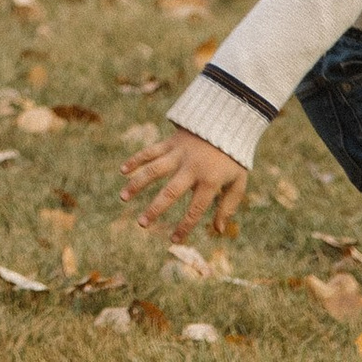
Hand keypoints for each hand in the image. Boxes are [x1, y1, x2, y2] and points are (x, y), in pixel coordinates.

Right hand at [121, 127, 248, 240]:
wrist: (228, 121)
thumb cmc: (233, 157)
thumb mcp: (238, 182)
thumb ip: (228, 205)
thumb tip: (218, 230)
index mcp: (210, 180)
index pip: (195, 209)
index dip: (184, 226)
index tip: (173, 240)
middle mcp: (192, 168)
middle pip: (170, 191)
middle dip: (154, 208)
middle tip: (141, 224)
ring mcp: (179, 154)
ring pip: (154, 169)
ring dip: (138, 183)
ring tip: (123, 197)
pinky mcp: (171, 142)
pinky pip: (150, 151)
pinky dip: (136, 159)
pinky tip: (122, 170)